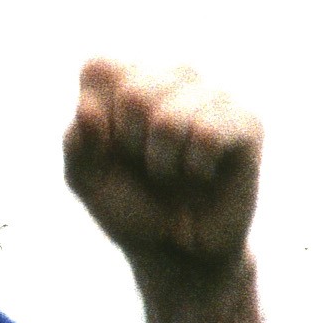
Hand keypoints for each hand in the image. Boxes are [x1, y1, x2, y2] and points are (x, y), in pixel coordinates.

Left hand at [62, 60, 260, 285]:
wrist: (179, 253)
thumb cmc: (132, 206)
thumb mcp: (87, 180)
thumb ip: (77, 144)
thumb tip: (87, 111)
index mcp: (129, 78)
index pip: (98, 68)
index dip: (98, 118)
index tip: (109, 147)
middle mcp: (173, 76)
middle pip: (135, 91)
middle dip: (130, 145)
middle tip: (146, 166)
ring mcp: (212, 95)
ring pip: (172, 117)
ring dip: (163, 163)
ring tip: (174, 174)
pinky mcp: (246, 122)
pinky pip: (209, 133)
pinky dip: (194, 168)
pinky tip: (201, 175)